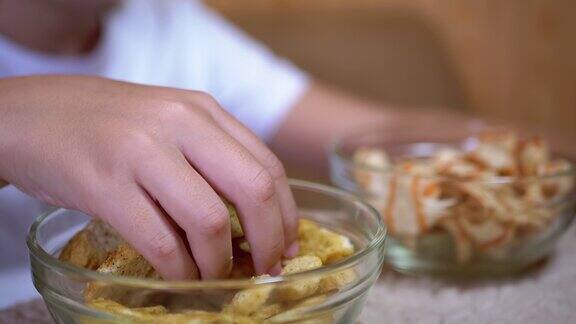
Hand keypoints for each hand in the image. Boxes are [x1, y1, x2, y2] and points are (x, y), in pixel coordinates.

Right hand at [0, 75, 297, 279]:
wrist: (32, 115)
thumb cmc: (108, 125)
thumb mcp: (170, 123)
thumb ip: (213, 158)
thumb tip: (259, 219)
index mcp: (202, 110)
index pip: (267, 166)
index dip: (286, 215)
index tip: (287, 247)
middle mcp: (179, 124)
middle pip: (252, 190)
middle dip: (269, 241)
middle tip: (265, 269)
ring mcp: (141, 151)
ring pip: (209, 221)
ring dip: (219, 263)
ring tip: (214, 276)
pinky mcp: (104, 184)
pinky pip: (160, 242)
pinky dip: (179, 270)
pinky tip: (180, 276)